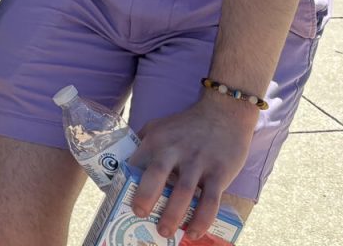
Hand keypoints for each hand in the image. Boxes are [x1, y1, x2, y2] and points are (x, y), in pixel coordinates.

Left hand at [130, 93, 258, 239]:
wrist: (224, 112)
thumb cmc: (186, 125)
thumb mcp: (159, 127)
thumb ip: (143, 144)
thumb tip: (124, 169)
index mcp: (156, 140)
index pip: (135, 163)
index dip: (125, 183)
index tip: (118, 200)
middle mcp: (175, 150)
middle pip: (156, 175)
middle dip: (144, 197)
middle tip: (138, 215)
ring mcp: (198, 162)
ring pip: (183, 192)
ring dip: (173, 215)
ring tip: (164, 231)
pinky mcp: (220, 172)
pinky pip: (210, 200)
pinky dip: (202, 218)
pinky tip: (194, 232)